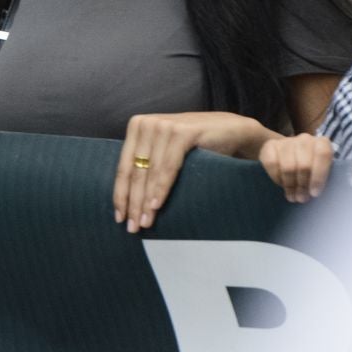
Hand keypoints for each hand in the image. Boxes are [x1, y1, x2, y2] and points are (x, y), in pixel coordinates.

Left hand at [115, 111, 268, 231]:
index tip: (119, 218)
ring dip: (146, 201)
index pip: (124, 167)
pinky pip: (168, 167)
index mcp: (137, 127)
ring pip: (150, 172)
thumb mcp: (165, 150)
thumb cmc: (197, 146)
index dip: (120, 194)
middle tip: (132, 227)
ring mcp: (164, 126)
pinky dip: (161, 188)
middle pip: (135, 172)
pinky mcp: (182, 132)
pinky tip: (156, 206)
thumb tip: (128, 198)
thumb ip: (147, 162)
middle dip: (133, 203)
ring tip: (145, 223)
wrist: (232, 131)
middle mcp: (146, 124)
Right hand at [257, 134, 333, 203]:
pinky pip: (272, 164)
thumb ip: (320, 178)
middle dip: (302, 185)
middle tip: (301, 198)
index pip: (323, 155)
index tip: (314, 193)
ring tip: (292, 196)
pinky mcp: (270, 145)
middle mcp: (305, 139)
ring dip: (290, 185)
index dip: (319, 175)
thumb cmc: (310, 166)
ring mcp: (286, 141)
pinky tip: (281, 184)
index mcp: (322, 143)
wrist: (289, 154)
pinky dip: (277, 178)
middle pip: (304, 165)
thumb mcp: (320, 170)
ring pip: (288, 167)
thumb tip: (312, 194)